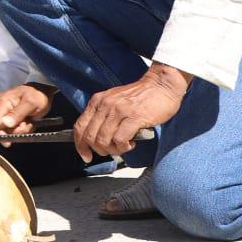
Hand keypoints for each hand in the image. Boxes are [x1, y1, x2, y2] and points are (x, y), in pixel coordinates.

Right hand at [0, 83, 53, 134]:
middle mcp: (2, 107)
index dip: (0, 132)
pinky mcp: (13, 118)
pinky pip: (15, 128)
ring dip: (21, 129)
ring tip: (29, 121)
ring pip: (10, 129)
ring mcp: (7, 113)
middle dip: (15, 130)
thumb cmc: (37, 95)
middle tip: (27, 124)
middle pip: (2, 127)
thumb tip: (5, 123)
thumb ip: (17, 113)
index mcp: (3, 101)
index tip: (8, 142)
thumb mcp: (30, 103)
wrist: (44, 92)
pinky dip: (23, 128)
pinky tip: (29, 122)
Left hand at [73, 64, 188, 162]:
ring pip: (103, 140)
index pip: (79, 126)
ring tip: (123, 146)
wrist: (161, 85)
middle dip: (99, 150)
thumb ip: (104, 116)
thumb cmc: (141, 96)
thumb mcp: (114, 101)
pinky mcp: (133, 117)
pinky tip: (131, 143)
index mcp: (98, 101)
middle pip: (90, 137)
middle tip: (111, 151)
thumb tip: (97, 138)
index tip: (86, 155)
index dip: (80, 145)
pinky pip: (120, 139)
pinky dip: (124, 147)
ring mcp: (118, 110)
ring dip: (113, 150)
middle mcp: (105, 105)